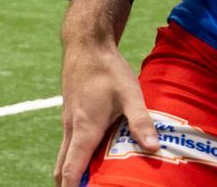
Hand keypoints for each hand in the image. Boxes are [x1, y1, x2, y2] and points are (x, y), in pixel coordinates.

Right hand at [55, 27, 156, 186]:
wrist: (86, 44)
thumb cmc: (108, 69)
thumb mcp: (130, 94)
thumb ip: (141, 121)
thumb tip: (155, 148)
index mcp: (84, 128)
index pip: (71, 168)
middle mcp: (71, 128)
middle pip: (62, 167)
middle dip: (67, 186)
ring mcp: (69, 120)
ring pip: (64, 155)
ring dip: (71, 172)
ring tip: (86, 184)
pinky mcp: (71, 114)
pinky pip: (68, 143)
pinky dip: (74, 157)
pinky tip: (91, 158)